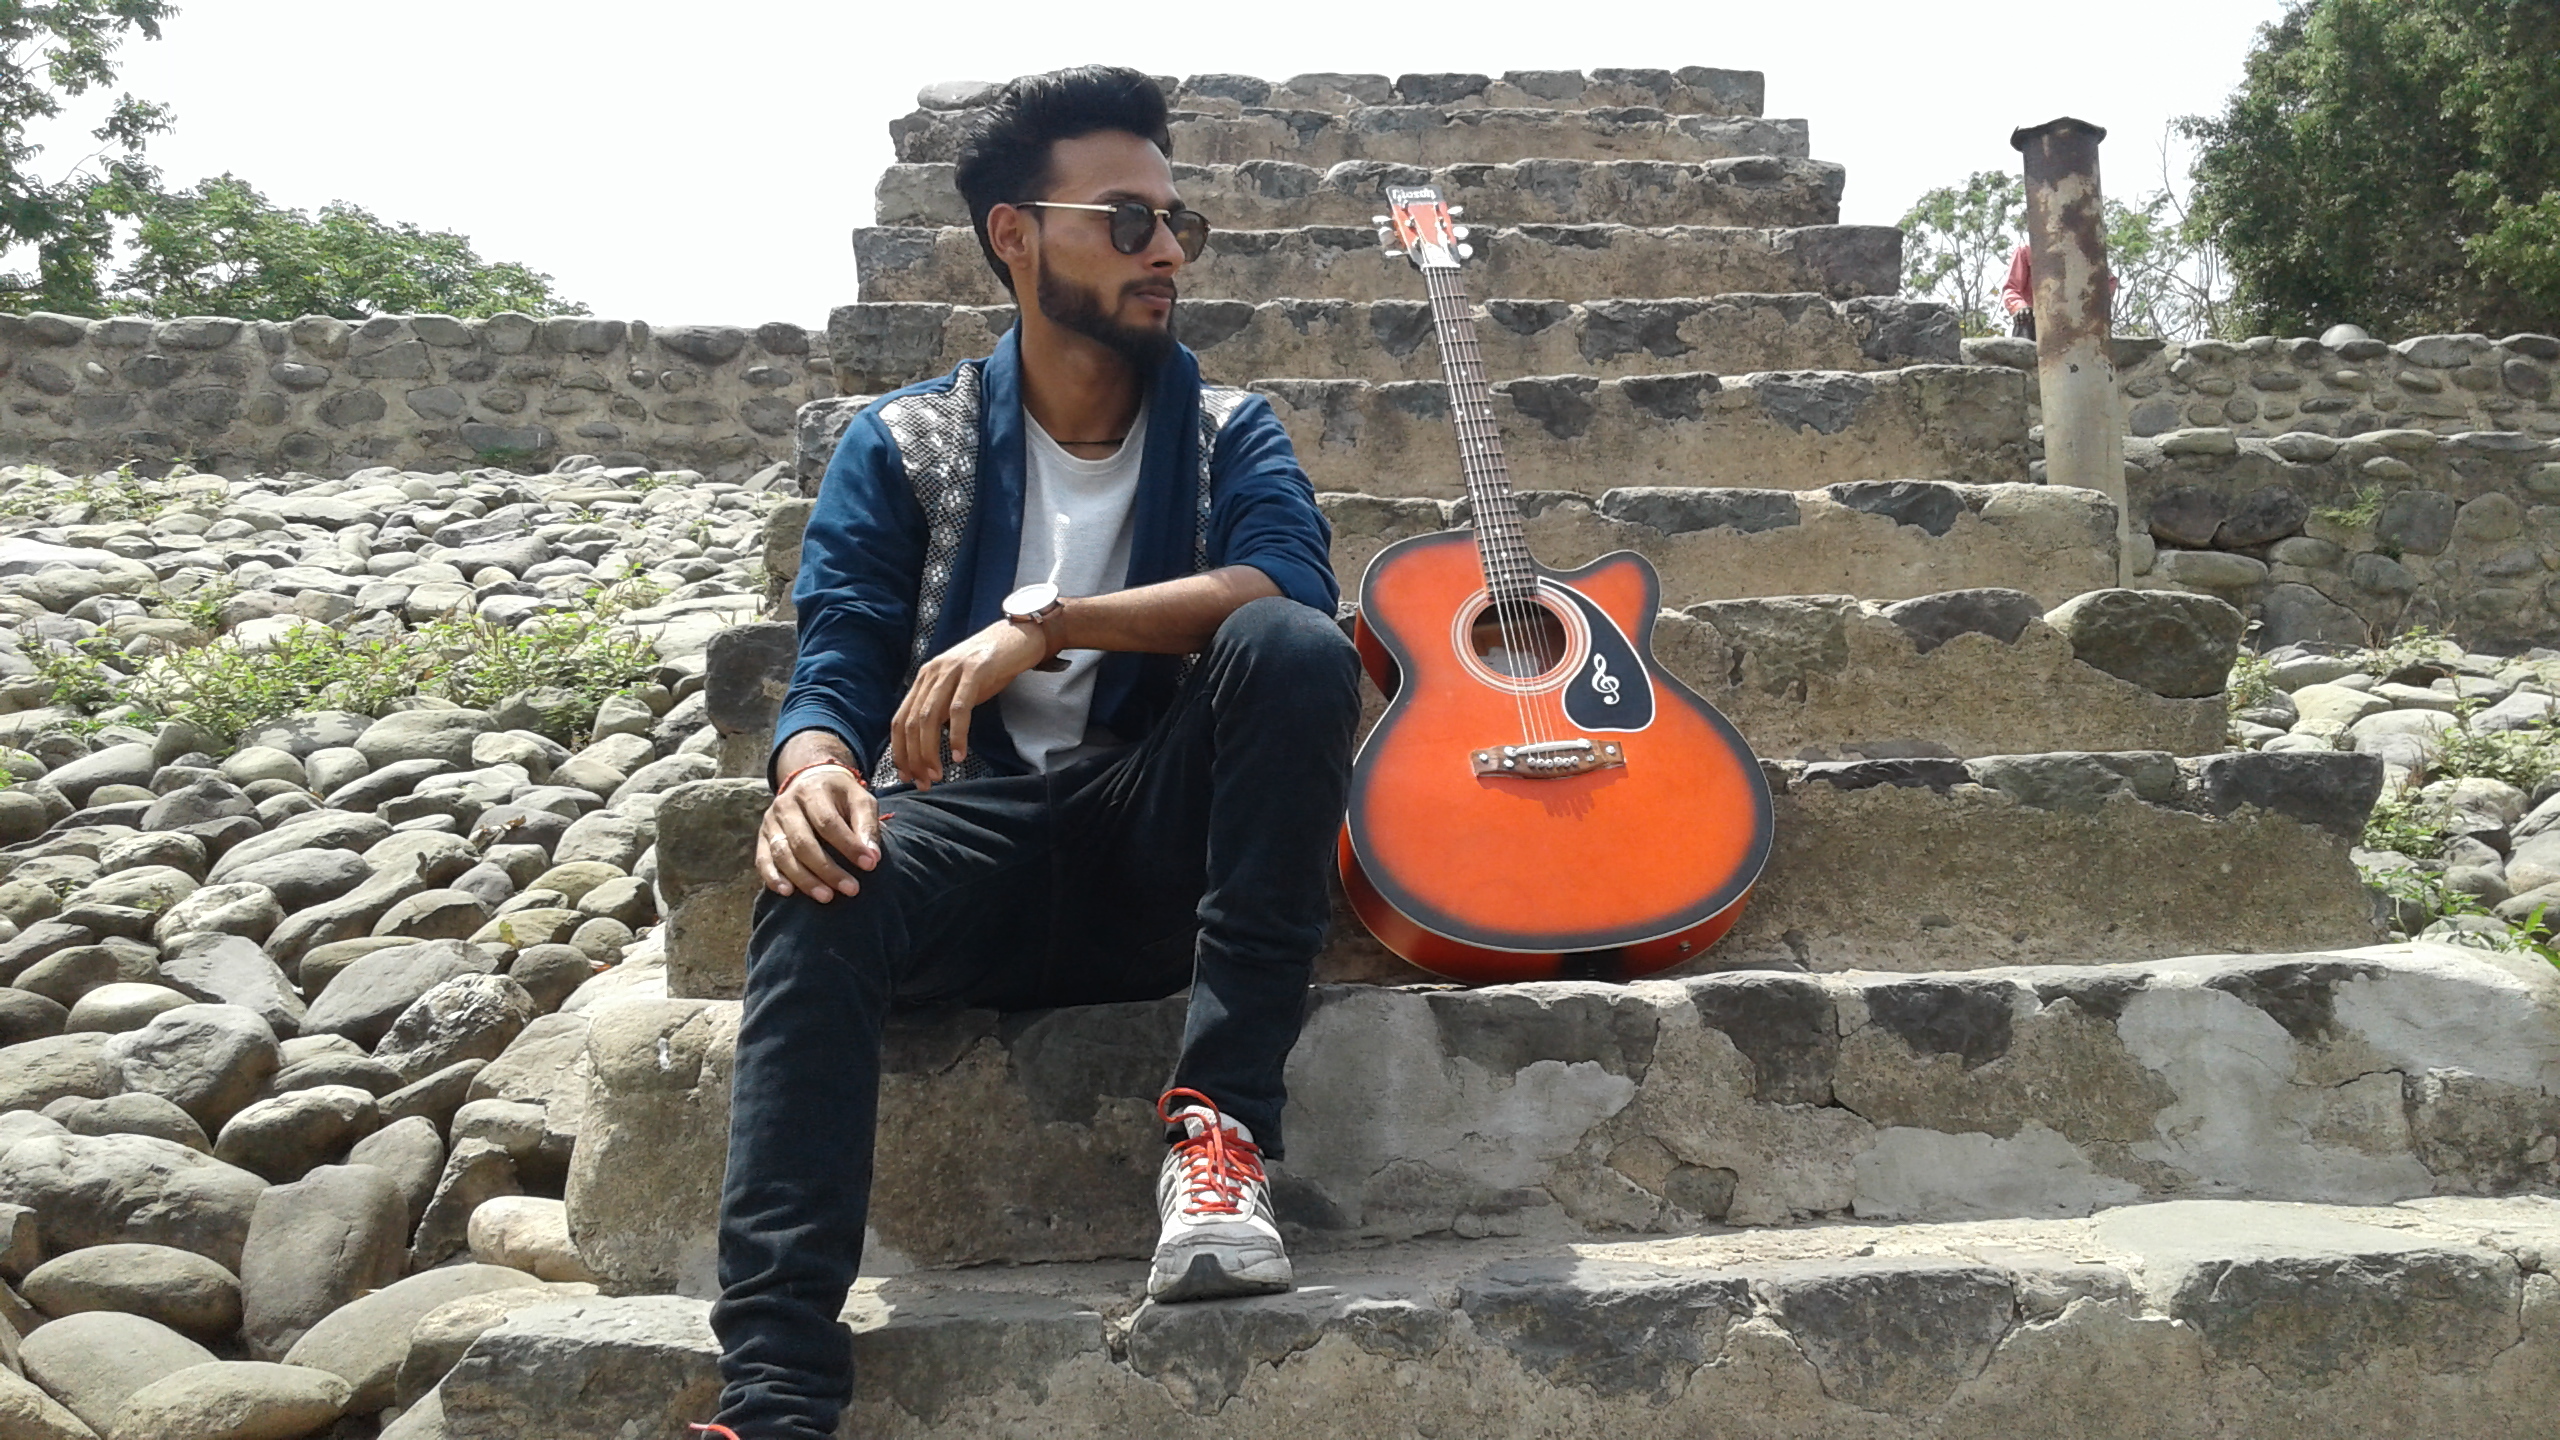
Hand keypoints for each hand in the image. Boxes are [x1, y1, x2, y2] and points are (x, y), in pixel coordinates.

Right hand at [758, 758, 879, 900]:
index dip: (849, 846)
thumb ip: (867, 825)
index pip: (828, 823)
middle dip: (828, 870)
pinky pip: (762, 859)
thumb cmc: (840, 796)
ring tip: (826, 897)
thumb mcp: (860, 800)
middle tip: (851, 889)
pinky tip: (788, 892)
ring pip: (782, 853)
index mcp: (813, 791)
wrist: (810, 781)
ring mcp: (771, 821)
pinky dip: (773, 877)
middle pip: (803, 842)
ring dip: (804, 879)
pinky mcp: (762, 836)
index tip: (869, 865)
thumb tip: (873, 857)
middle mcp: (787, 805)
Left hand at [890, 617, 1051, 787]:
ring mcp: (952, 671)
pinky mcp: (975, 671)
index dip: (900, 751)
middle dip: (913, 758)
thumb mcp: (958, 686)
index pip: (900, 720)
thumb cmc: (991, 665)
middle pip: (911, 723)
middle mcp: (932, 673)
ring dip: (930, 751)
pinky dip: (956, 735)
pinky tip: (959, 754)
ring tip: (938, 774)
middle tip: (924, 782)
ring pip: (929, 718)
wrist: (1019, 636)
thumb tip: (928, 741)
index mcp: (924, 679)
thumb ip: (942, 708)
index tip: (907, 775)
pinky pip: (958, 709)